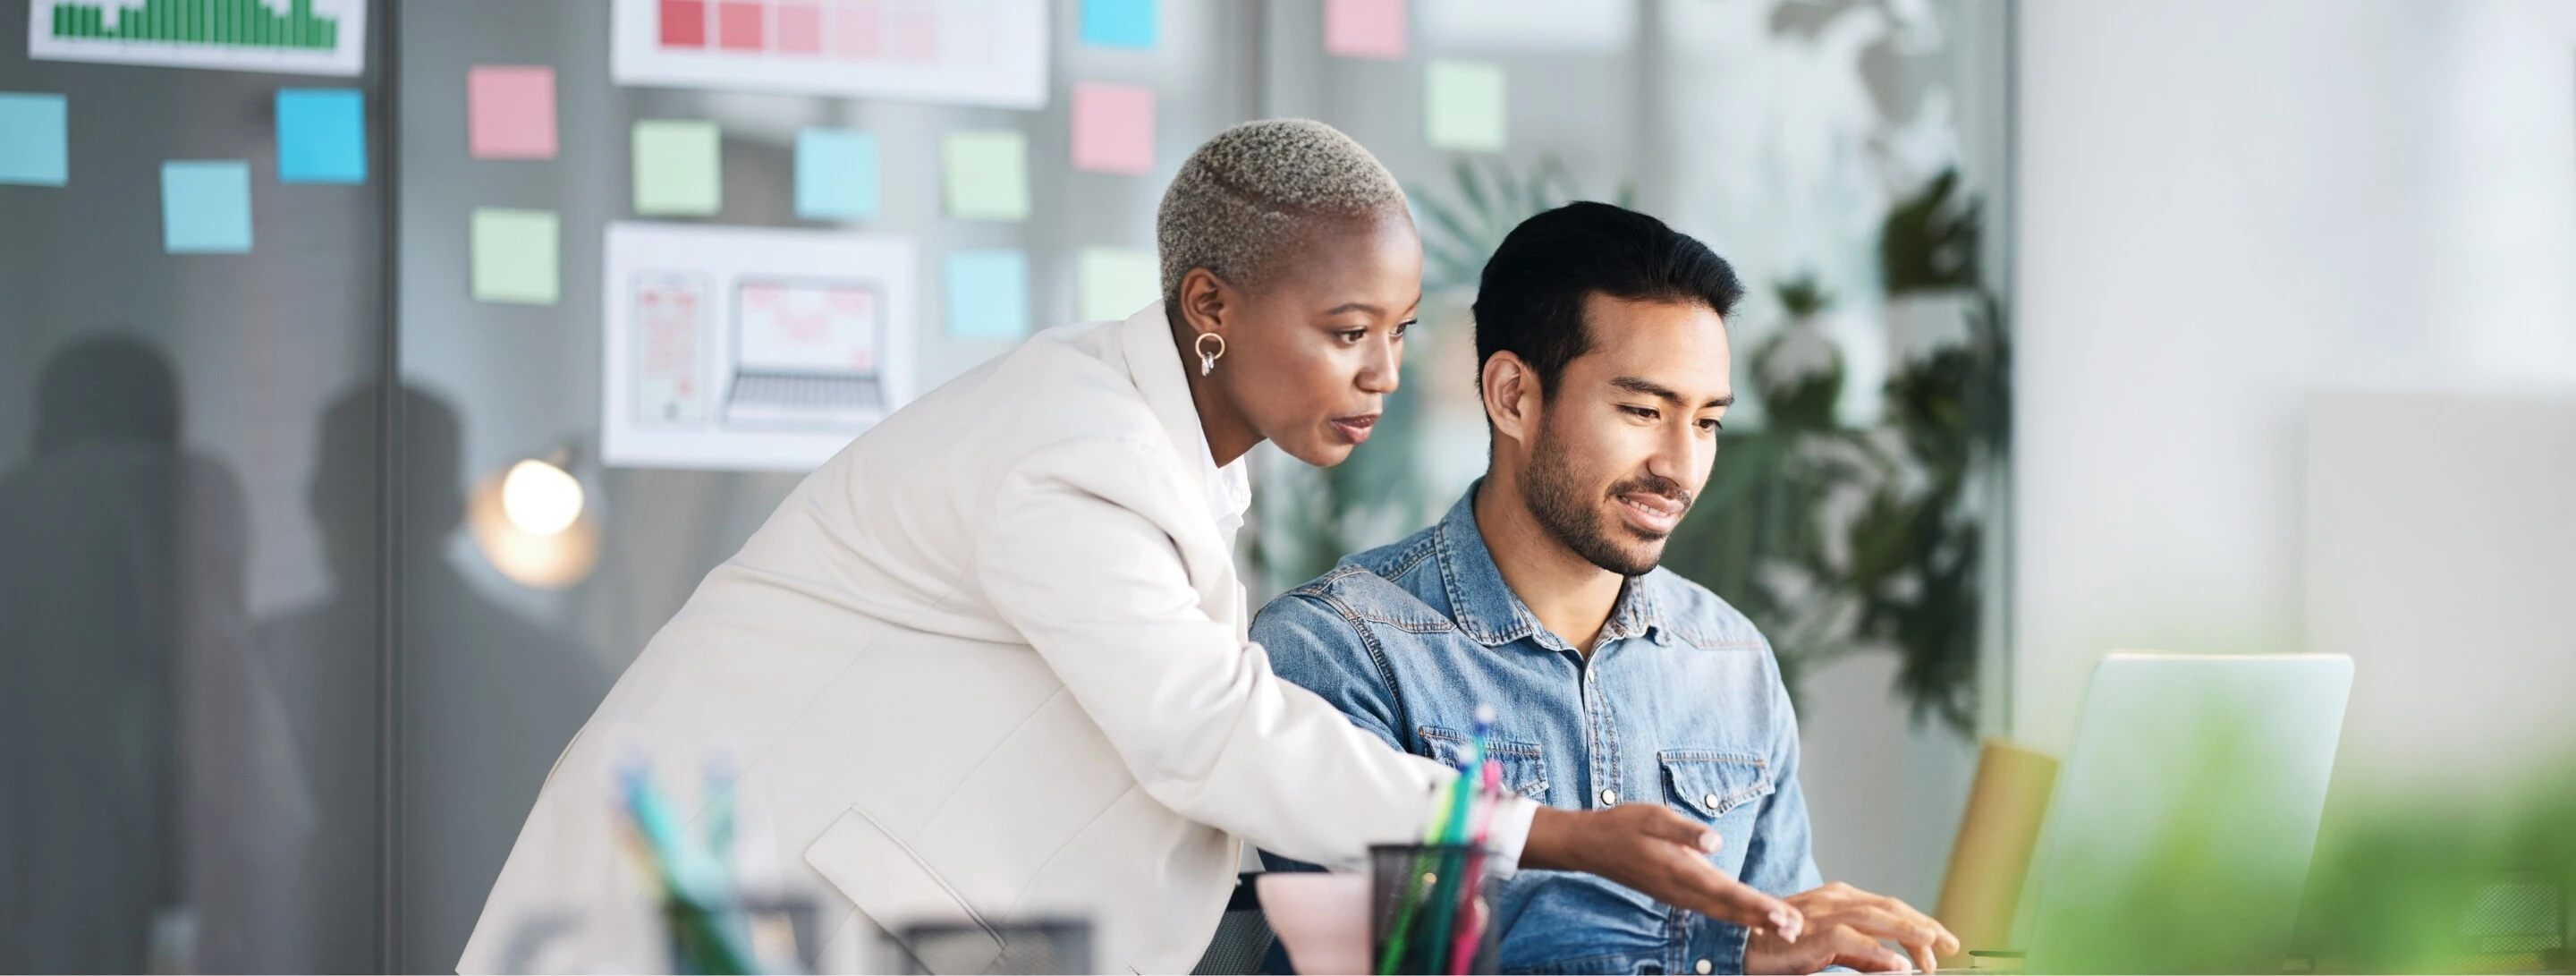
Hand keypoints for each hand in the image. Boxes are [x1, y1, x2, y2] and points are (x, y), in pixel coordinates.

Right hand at [1522, 804, 1806, 940]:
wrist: (1589, 845)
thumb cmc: (1622, 825)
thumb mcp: (1652, 816)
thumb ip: (1684, 829)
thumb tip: (1714, 842)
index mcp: (1679, 870)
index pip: (1726, 891)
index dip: (1756, 904)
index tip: (1782, 915)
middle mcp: (1681, 889)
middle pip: (1729, 909)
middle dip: (1763, 919)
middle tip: (1795, 929)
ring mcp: (1677, 895)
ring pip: (1721, 913)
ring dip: (1752, 920)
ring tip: (1782, 927)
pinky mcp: (1675, 893)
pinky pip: (1711, 909)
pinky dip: (1734, 915)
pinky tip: (1749, 917)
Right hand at [1744, 882, 1958, 973]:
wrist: (1740, 947)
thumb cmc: (1783, 946)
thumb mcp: (1831, 950)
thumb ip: (1863, 955)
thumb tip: (1898, 964)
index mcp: (1841, 900)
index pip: (1889, 907)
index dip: (1919, 923)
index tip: (1941, 943)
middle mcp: (1835, 900)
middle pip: (1889, 908)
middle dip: (1923, 925)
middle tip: (1949, 944)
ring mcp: (1823, 914)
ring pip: (1875, 917)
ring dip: (1908, 931)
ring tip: (1934, 945)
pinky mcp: (1812, 935)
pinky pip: (1851, 941)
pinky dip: (1877, 952)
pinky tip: (1898, 965)